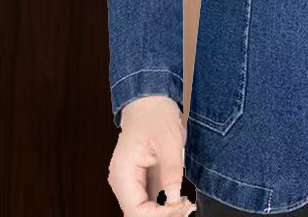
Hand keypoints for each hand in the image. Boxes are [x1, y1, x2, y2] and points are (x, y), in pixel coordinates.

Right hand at [108, 95, 195, 216]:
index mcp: (123, 173)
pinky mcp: (138, 180)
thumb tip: (174, 200)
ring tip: (185, 205)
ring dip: (164, 213)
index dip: (159, 216)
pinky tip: (179, 201)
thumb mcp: (170, 142)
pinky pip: (148, 201)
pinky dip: (162, 206)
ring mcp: (129, 181)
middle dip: (163, 216)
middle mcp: (122, 181)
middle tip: (186, 207)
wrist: (149, 101)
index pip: (136, 211)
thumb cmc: (155, 116)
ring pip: (143, 211)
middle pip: (138, 214)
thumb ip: (172, 172)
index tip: (181, 208)